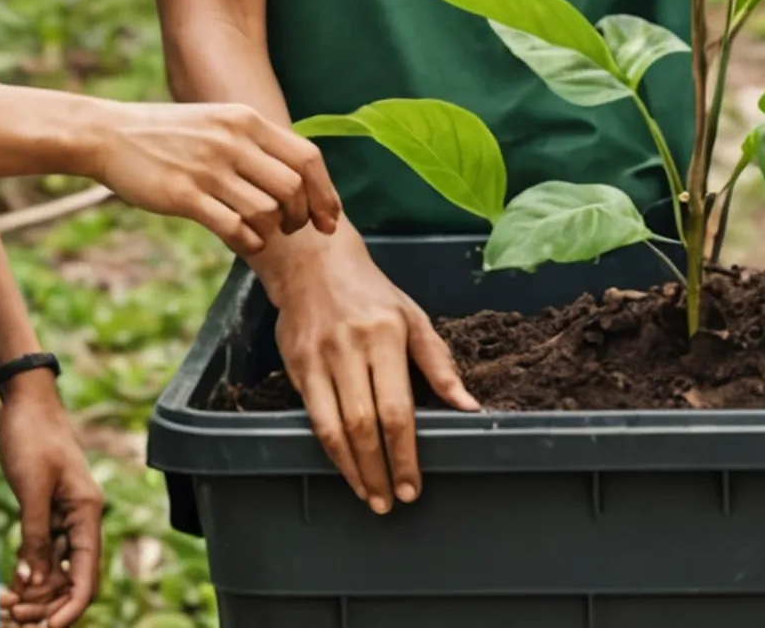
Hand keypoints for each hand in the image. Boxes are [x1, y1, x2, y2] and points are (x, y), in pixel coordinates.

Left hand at [0, 378, 102, 626]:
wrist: (25, 402)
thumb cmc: (33, 437)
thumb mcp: (32, 488)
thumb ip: (35, 534)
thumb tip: (33, 579)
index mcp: (87, 513)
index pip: (87, 573)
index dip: (72, 606)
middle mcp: (81, 519)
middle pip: (72, 578)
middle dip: (47, 602)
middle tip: (12, 614)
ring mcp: (64, 517)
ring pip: (56, 570)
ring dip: (36, 591)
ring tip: (7, 603)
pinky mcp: (46, 513)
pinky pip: (42, 554)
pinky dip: (29, 571)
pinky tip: (10, 584)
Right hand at [83, 99, 337, 255]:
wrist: (110, 135)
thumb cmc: (169, 134)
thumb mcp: (218, 123)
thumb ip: (255, 144)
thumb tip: (296, 179)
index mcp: (246, 121)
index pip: (308, 158)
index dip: (326, 193)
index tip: (330, 219)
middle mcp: (232, 141)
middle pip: (293, 188)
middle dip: (301, 217)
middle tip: (292, 229)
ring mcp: (208, 169)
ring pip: (266, 210)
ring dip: (273, 231)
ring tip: (264, 233)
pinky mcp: (184, 195)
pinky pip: (235, 228)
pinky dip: (249, 242)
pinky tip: (245, 242)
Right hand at [271, 227, 475, 512]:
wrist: (313, 263)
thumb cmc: (372, 295)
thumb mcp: (414, 318)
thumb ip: (439, 365)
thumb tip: (468, 407)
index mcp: (388, 335)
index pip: (397, 408)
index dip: (405, 453)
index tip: (413, 485)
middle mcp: (351, 348)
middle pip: (364, 424)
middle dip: (379, 469)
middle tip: (392, 501)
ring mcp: (319, 358)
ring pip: (334, 428)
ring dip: (352, 469)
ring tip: (369, 496)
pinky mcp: (295, 366)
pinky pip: (313, 417)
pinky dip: (330, 449)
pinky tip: (345, 467)